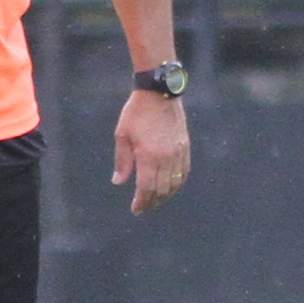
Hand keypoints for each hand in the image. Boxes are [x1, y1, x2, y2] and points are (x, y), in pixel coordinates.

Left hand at [112, 92, 189, 214]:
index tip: (136, 209)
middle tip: (144, 207)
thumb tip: (118, 182)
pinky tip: (171, 187)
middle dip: (152, 202)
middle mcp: (166, 157)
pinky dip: (178, 183)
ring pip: (175, 184)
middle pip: (162, 190)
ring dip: (165, 195)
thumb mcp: (122, 135)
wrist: (159, 93)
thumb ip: (122, 161)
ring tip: (155, 199)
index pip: (147, 188)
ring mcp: (178, 153)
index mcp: (148, 156)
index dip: (141, 202)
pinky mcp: (185, 147)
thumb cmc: (136, 113)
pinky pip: (184, 172)